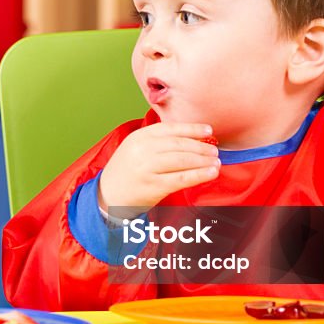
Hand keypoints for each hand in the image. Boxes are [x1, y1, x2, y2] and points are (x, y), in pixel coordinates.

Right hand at [98, 123, 219, 217]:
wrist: (108, 195)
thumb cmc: (127, 170)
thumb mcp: (136, 147)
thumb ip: (157, 140)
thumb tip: (191, 136)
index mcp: (139, 137)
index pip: (171, 129)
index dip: (192, 128)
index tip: (208, 130)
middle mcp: (142, 150)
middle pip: (179, 144)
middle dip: (201, 146)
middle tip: (214, 150)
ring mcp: (147, 168)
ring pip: (183, 160)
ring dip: (203, 160)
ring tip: (216, 161)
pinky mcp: (153, 186)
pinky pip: (182, 178)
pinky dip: (200, 175)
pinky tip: (211, 173)